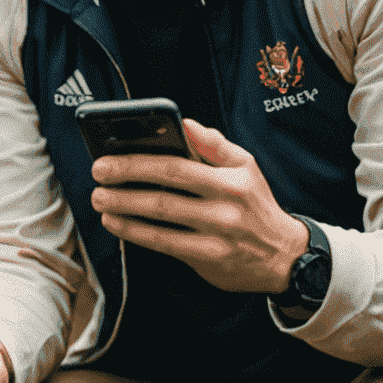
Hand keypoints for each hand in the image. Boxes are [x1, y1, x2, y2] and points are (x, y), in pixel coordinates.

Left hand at [89, 119, 308, 294]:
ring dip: (122, 208)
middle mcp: (225, 208)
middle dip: (123, 183)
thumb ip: (214, 144)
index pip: (177, 166)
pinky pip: (163, 243)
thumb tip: (185, 123)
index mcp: (232, 180)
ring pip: (160, 220)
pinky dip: (134, 232)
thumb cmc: (255, 205)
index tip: (108, 156)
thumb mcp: (246, 167)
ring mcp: (217, 236)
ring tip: (100, 200)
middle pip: (164, 193)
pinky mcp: (208, 259)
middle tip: (98, 176)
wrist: (285, 256)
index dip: (138, 162)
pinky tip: (115, 223)